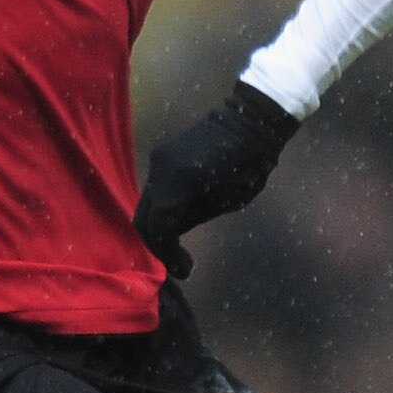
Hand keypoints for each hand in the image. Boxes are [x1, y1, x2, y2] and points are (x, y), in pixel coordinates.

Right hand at [134, 82, 301, 278]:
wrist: (249, 122)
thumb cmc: (249, 164)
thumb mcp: (227, 201)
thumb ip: (193, 218)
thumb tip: (172, 238)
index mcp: (180, 179)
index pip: (159, 226)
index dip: (166, 253)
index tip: (183, 270)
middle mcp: (161, 168)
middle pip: (143, 218)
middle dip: (157, 245)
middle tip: (177, 263)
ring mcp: (158, 161)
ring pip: (146, 205)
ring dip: (158, 229)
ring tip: (179, 248)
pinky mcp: (161, 158)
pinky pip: (153, 192)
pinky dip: (161, 212)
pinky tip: (177, 223)